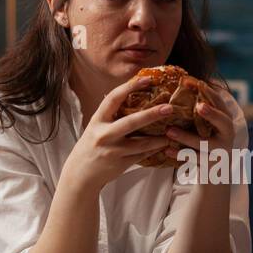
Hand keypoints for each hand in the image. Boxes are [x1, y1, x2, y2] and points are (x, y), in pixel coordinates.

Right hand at [62, 74, 174, 192]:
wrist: (81, 173)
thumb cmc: (91, 145)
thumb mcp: (96, 126)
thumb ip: (112, 114)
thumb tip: (133, 94)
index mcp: (97, 120)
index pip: (114, 98)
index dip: (130, 86)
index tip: (147, 79)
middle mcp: (104, 134)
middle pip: (131, 122)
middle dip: (151, 114)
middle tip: (168, 108)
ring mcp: (113, 150)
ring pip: (141, 143)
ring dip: (159, 138)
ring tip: (171, 132)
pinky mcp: (121, 164)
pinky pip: (142, 155)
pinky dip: (154, 149)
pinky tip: (163, 145)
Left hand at [161, 82, 236, 166]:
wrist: (217, 173)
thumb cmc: (206, 141)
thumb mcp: (207, 124)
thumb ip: (199, 108)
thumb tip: (183, 80)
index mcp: (225, 120)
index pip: (220, 102)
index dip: (208, 91)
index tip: (193, 82)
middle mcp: (227, 134)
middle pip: (223, 122)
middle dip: (212, 114)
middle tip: (199, 106)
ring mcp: (220, 151)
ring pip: (204, 144)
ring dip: (186, 137)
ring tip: (169, 131)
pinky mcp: (210, 165)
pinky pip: (194, 160)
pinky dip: (179, 155)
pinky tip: (167, 150)